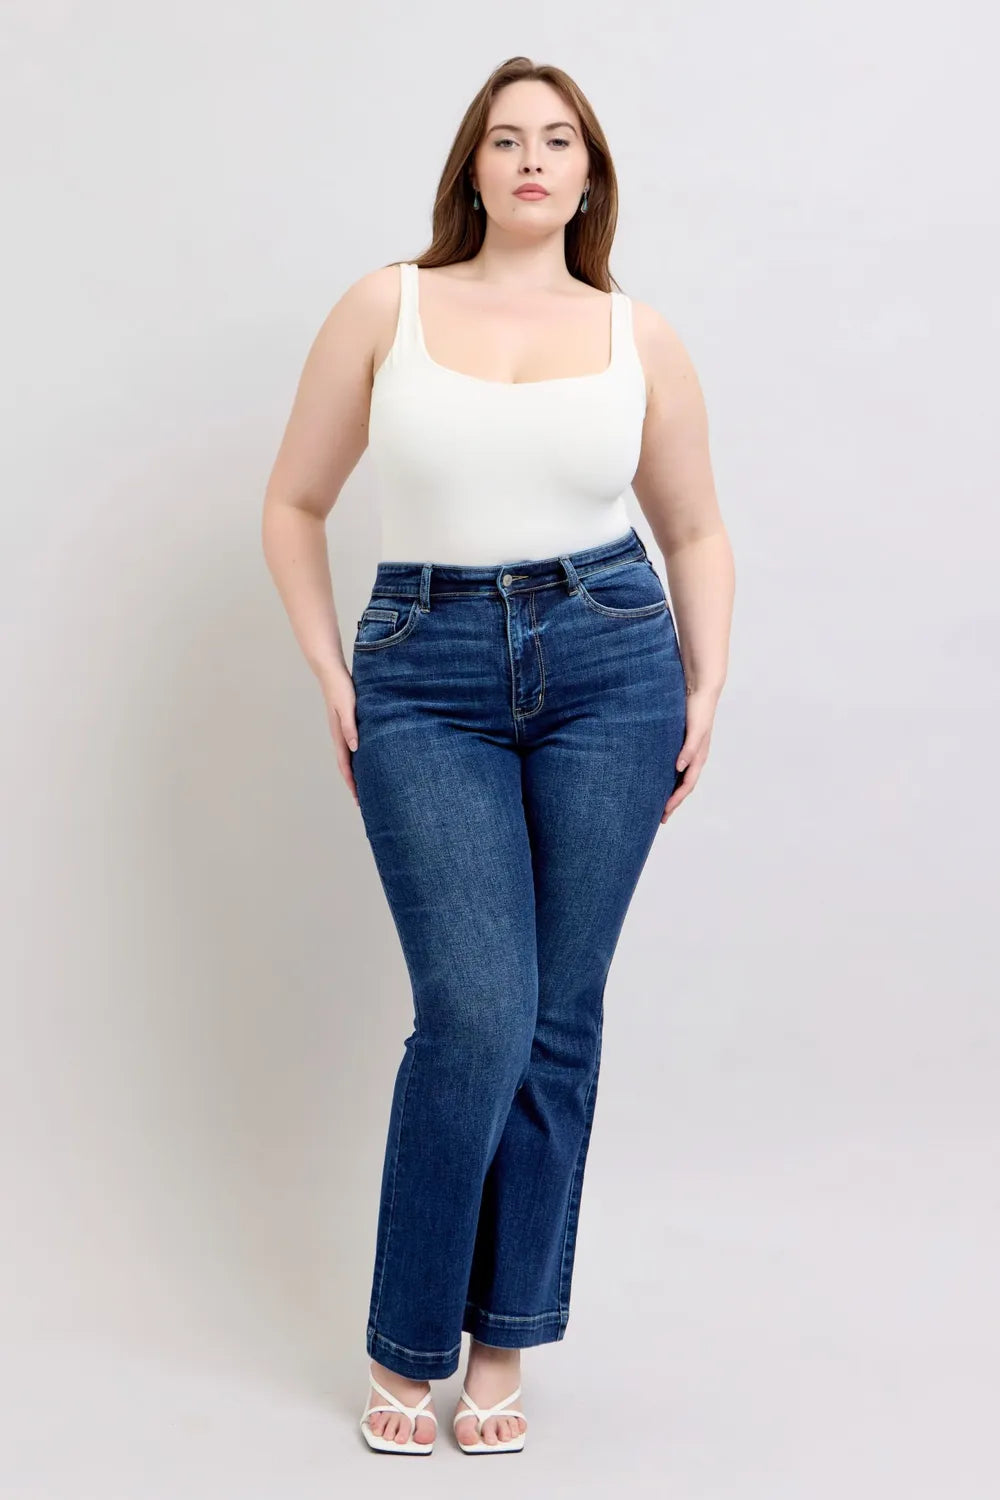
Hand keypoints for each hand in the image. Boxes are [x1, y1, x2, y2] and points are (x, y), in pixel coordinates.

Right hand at [319, 666, 359, 806]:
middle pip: (347, 766)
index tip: (358, 799)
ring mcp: (343, 731)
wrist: (331, 673)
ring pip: (350, 757)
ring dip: (356, 772)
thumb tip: (355, 748)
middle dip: (354, 784)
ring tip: (365, 785)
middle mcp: (340, 736)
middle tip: (363, 801)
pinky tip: (366, 758)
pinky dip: (359, 757)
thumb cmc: (341, 689)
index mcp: (340, 736)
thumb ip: (350, 727)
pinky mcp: (347, 724)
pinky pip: (353, 746)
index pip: (346, 766)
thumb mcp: (347, 707)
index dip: (352, 783)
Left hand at [662, 686, 718, 823]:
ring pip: (679, 777)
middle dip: (673, 802)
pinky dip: (667, 775)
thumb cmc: (699, 710)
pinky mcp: (681, 741)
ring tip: (658, 801)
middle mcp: (694, 756)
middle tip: (659, 817)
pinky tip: (656, 776)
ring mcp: (688, 750)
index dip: (675, 800)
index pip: (686, 785)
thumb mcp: (696, 731)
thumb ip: (689, 749)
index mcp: (698, 757)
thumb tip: (680, 768)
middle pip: (683, 786)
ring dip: (670, 790)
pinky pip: (674, 763)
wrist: (700, 688)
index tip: (663, 813)